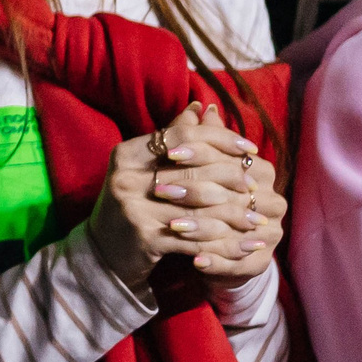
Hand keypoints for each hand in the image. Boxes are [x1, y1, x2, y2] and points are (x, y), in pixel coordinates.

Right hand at [86, 104, 277, 289]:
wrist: (104, 255)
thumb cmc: (133, 206)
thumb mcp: (144, 170)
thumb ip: (174, 138)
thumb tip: (201, 106)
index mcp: (128, 154)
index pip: (182, 135)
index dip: (221, 139)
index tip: (250, 150)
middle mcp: (126, 178)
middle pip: (194, 171)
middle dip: (233, 179)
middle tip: (258, 188)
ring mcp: (134, 209)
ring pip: (199, 207)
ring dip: (234, 216)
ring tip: (258, 220)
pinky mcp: (145, 238)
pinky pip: (196, 239)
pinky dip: (225, 244)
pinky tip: (245, 246)